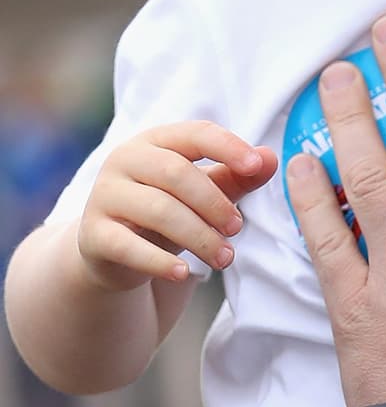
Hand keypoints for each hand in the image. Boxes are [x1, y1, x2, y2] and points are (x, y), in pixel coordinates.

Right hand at [78, 122, 277, 290]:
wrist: (114, 252)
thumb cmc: (168, 211)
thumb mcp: (205, 193)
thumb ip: (237, 176)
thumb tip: (271, 158)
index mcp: (155, 141)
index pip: (195, 134)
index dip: (228, 147)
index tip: (257, 167)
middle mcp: (124, 161)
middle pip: (176, 174)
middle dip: (214, 203)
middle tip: (238, 228)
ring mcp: (104, 196)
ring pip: (159, 211)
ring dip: (199, 236)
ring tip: (226, 257)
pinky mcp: (93, 235)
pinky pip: (128, 247)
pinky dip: (159, 262)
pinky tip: (183, 273)